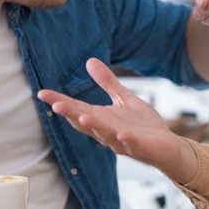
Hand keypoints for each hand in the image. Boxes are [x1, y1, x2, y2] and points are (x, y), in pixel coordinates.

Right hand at [38, 58, 197, 182]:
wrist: (166, 146)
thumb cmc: (142, 125)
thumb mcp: (123, 99)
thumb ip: (107, 82)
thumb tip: (89, 61)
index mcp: (102, 119)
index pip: (77, 109)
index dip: (60, 102)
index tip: (42, 93)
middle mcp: (107, 131)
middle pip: (85, 123)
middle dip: (71, 114)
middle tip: (56, 105)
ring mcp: (122, 141)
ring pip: (105, 135)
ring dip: (94, 127)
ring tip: (83, 117)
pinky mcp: (140, 147)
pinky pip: (131, 144)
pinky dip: (126, 140)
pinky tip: (122, 134)